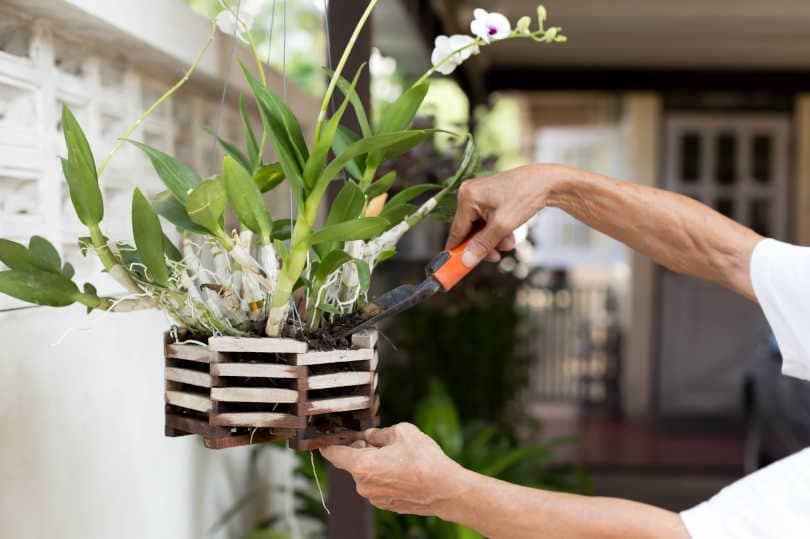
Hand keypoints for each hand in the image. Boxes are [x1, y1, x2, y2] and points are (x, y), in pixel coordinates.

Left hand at [320, 423, 464, 515]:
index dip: (328, 443)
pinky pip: (377, 486)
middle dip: (361, 451)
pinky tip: (402, 470)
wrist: (445, 490)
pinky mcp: (386, 505)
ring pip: (366, 475)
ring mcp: (373, 498)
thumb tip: (370, 436)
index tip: (326, 438)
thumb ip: (379, 433)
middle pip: (352, 463)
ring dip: (375, 464)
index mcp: (361, 465)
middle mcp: (362, 485)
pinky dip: (384, 477)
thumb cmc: (424, 460)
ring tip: (398, 456)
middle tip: (377, 441)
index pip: (333, 454)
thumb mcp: (402, 432)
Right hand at [447, 164, 559, 266]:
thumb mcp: (502, 226)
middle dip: (484, 244)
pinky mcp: (487, 196)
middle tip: (497, 255)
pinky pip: (486, 219)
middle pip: (468, 230)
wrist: (547, 182)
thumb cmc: (525, 198)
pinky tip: (509, 232)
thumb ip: (482, 245)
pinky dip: (496, 229)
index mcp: (467, 197)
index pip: (457, 231)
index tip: (457, 269)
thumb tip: (465, 261)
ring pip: (479, 227)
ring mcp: (478, 193)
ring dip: (493, 238)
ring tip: (510, 241)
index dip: (458, 251)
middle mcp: (468, 193)